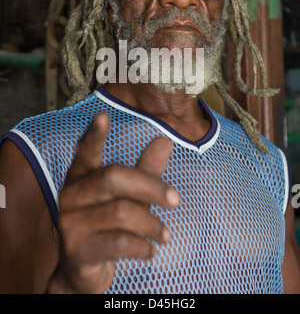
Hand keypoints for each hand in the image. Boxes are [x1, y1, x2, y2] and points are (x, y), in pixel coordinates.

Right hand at [46, 113, 179, 293]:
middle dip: (151, 187)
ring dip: (152, 225)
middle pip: (113, 177)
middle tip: (176, 199)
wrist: (80, 273)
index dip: (93, 135)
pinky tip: (150, 251)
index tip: (102, 115)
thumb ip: (144, 171)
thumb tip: (165, 141)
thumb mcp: (126, 198)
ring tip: (165, 235)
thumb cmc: (107, 227)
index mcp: (81, 178)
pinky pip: (119, 242)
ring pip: (121, 212)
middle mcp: (70, 195)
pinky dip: (142, 247)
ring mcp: (70, 222)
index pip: (85, 151)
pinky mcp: (76, 250)